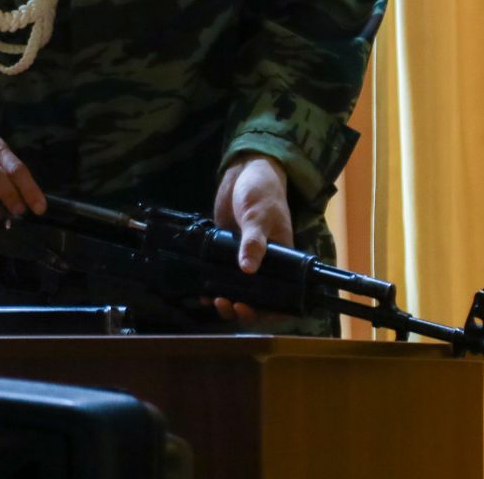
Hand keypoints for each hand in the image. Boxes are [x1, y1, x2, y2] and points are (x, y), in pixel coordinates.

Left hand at [209, 154, 292, 322]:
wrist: (244, 172)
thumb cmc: (262, 193)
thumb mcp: (259, 216)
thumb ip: (254, 242)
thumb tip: (247, 269)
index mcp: (282, 260)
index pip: (280, 296)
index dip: (266, 310)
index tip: (247, 309)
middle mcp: (264, 264)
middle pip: (256, 298)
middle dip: (242, 308)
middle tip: (226, 304)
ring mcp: (244, 259)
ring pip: (237, 290)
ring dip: (226, 300)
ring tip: (212, 300)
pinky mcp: (225, 252)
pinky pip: (220, 275)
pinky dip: (212, 285)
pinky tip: (200, 292)